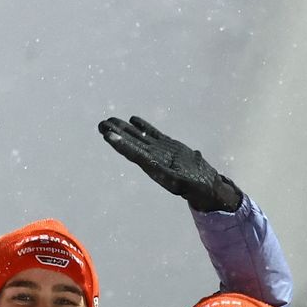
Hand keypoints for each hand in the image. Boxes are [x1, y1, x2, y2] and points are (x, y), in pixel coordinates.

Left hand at [99, 115, 242, 211]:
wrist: (205, 186)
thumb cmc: (194, 187)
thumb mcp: (181, 182)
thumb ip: (168, 175)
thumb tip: (155, 166)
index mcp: (153, 167)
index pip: (133, 153)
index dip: (120, 144)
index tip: (107, 135)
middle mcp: (152, 158)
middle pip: (131, 143)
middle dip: (116, 134)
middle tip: (101, 124)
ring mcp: (159, 151)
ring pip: (139, 137)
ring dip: (124, 129)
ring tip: (110, 120)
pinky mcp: (168, 146)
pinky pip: (152, 134)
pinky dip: (142, 126)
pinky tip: (132, 119)